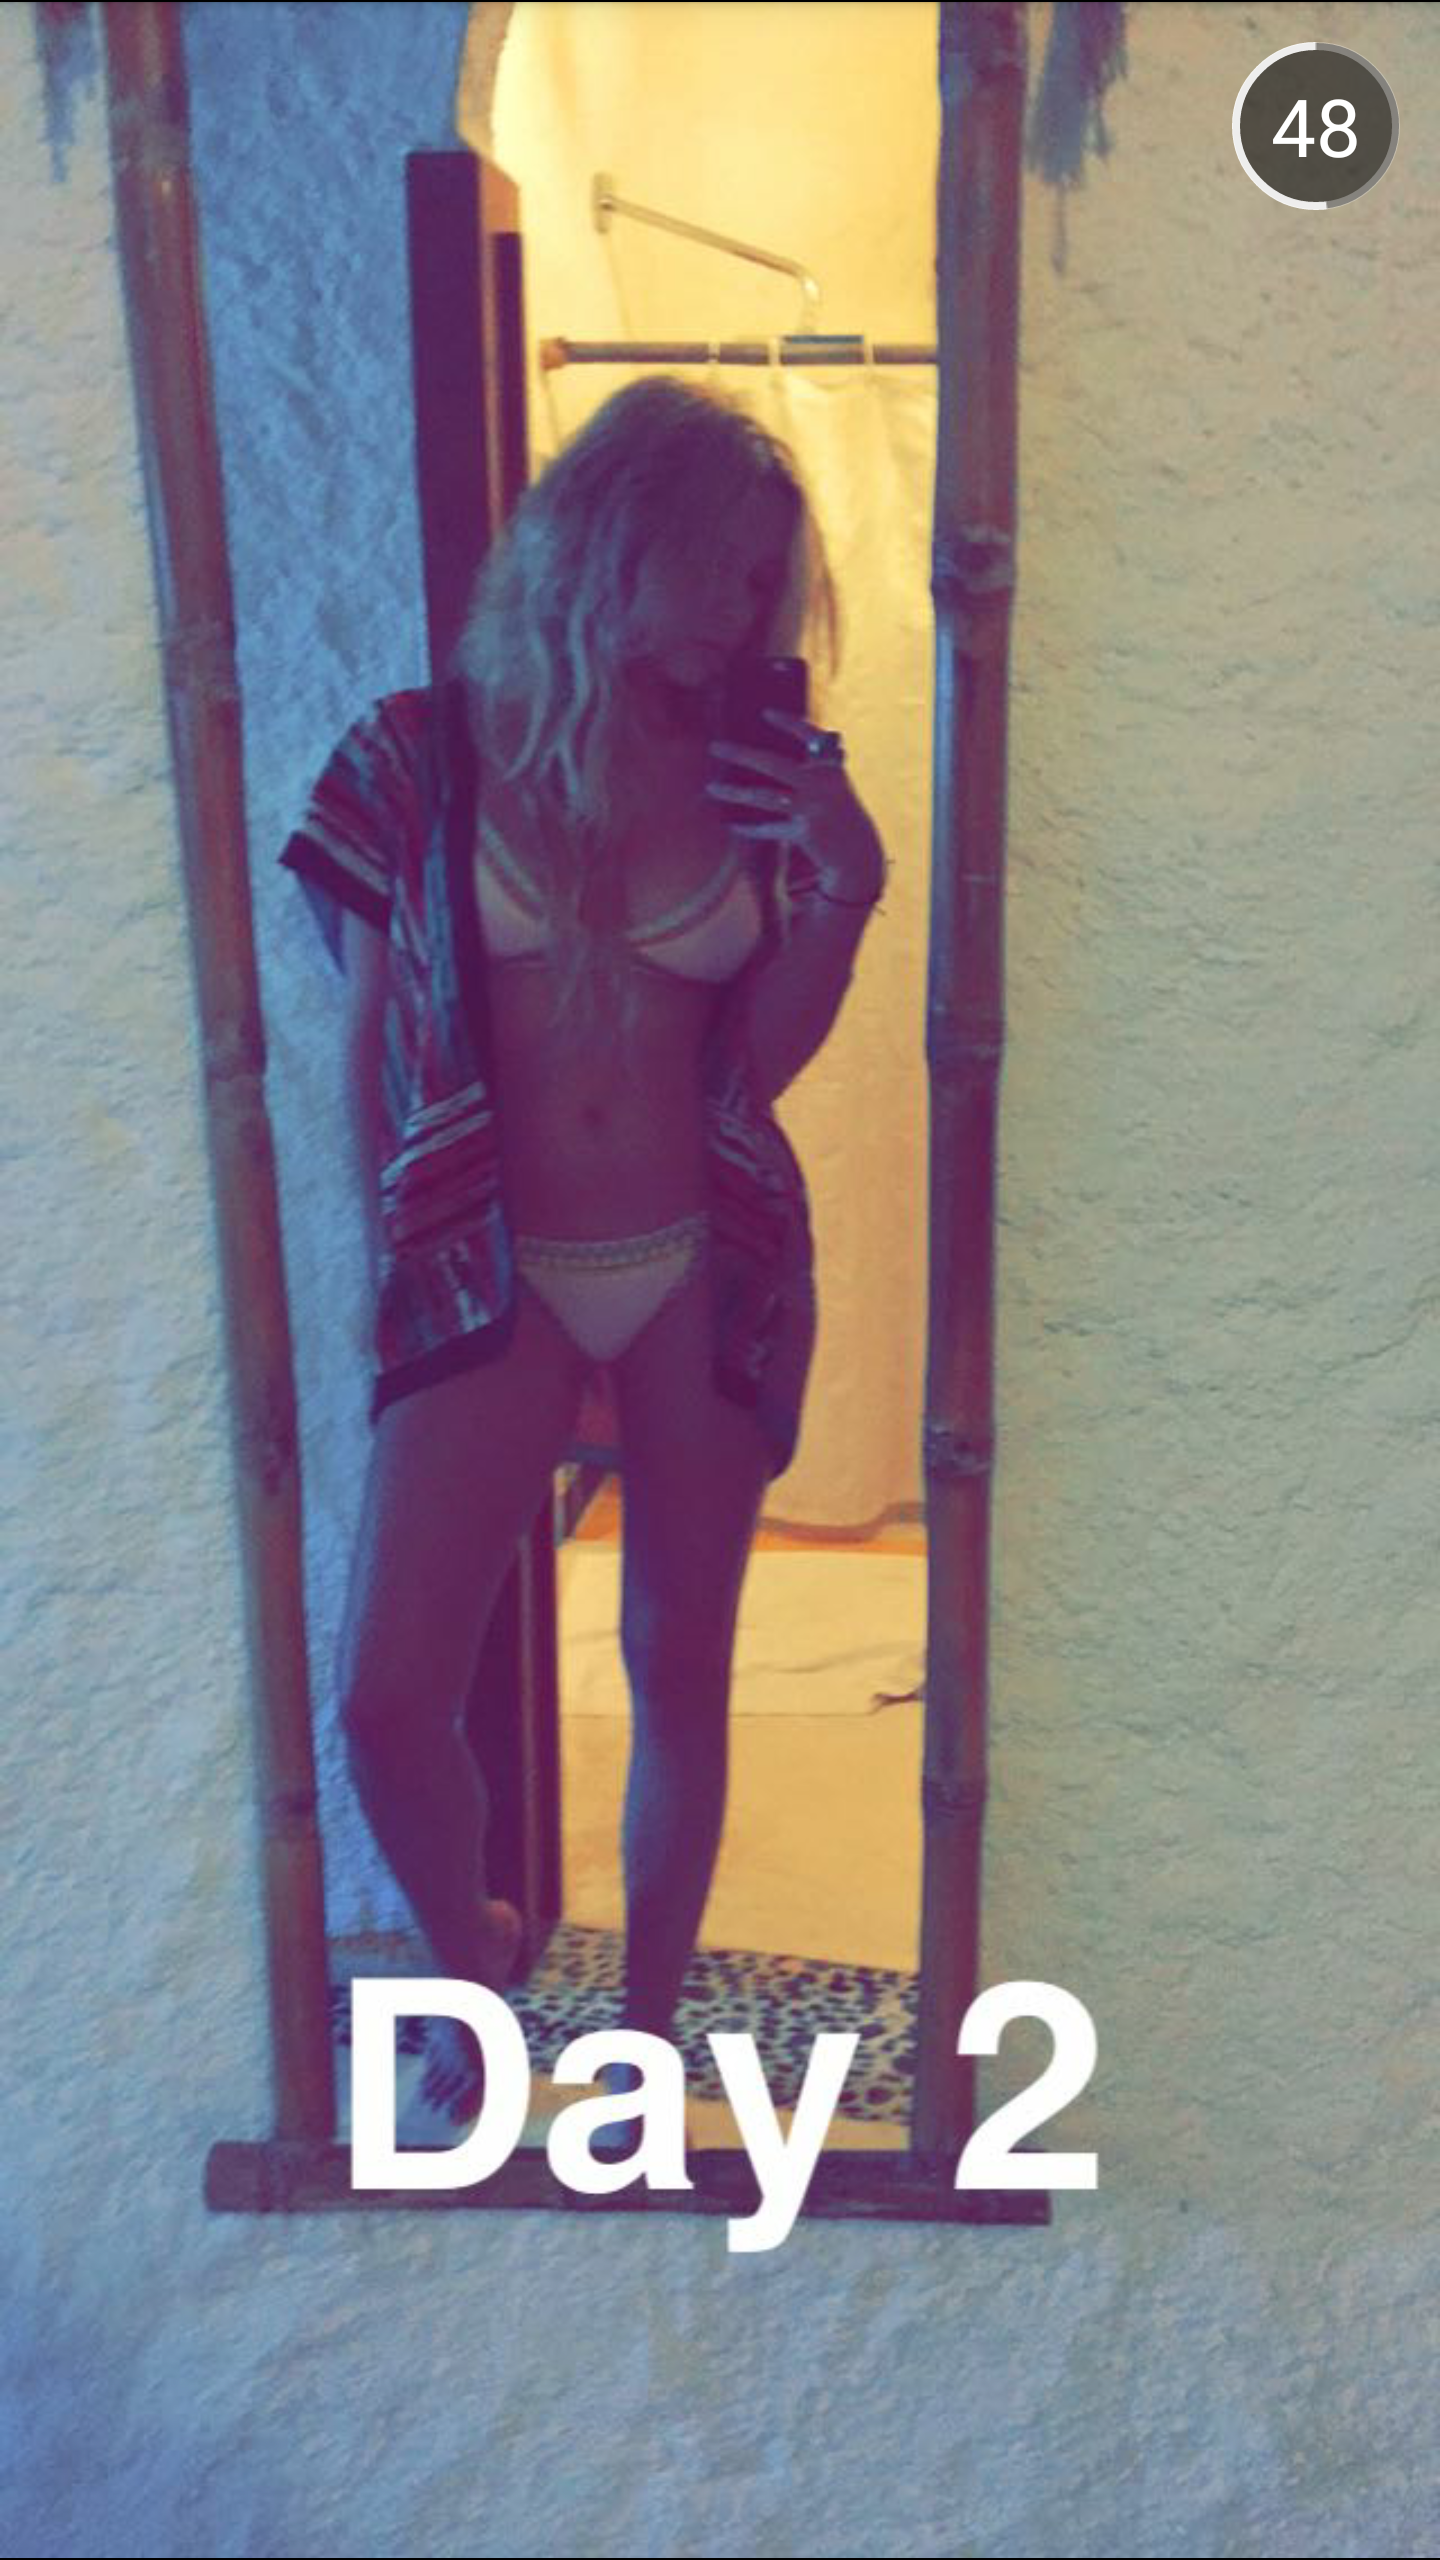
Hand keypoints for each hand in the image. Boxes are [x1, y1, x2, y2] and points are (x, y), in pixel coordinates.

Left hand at [704, 709, 885, 903]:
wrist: (857, 851)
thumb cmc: (835, 811)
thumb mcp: (829, 784)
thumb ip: (810, 766)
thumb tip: (765, 756)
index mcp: (831, 765)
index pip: (810, 736)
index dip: (789, 723)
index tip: (766, 713)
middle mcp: (822, 783)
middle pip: (774, 764)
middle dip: (742, 754)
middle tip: (715, 747)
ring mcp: (812, 808)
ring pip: (765, 797)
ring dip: (735, 792)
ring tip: (711, 787)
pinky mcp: (804, 832)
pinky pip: (770, 828)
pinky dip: (751, 828)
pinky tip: (734, 826)